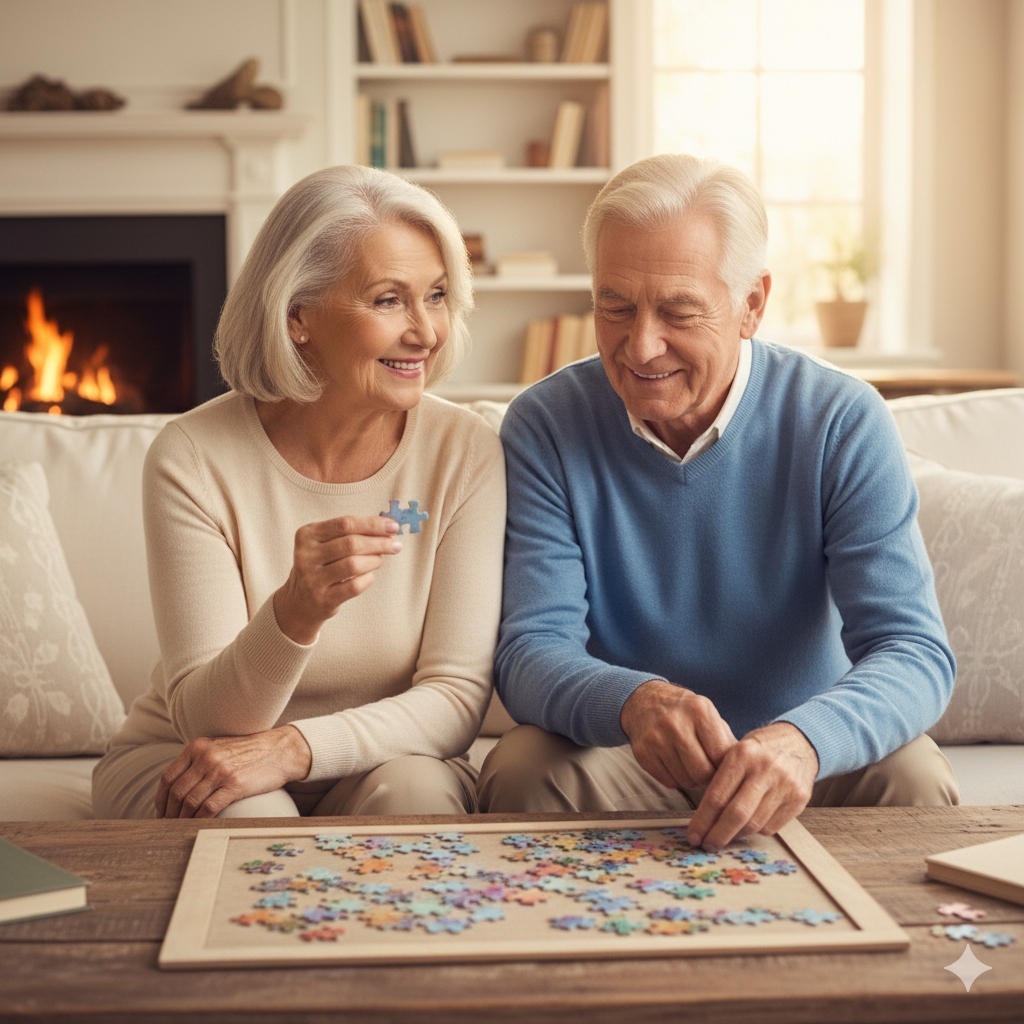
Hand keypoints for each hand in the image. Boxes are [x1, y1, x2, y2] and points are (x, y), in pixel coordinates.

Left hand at [155, 724, 312, 817]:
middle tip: (168, 824)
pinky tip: (198, 825)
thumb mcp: (219, 748)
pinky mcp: (234, 785)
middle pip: (176, 792)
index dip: (160, 798)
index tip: (161, 811)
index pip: (168, 776)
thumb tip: (177, 787)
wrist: (280, 751)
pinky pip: (207, 808)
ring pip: (189, 802)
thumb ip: (198, 761)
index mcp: (198, 747)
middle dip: (169, 812)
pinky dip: (198, 820)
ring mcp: (220, 771)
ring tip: (181, 827)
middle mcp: (206, 757)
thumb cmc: (249, 752)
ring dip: (182, 819)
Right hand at [274, 515, 401, 644]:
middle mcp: (305, 555)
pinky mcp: (322, 599)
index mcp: (307, 535)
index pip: (345, 523)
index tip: (393, 526)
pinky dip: (368, 579)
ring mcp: (312, 579)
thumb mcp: (326, 544)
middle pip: (351, 544)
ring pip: (354, 564)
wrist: (299, 602)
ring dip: (375, 560)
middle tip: (395, 545)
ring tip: (380, 560)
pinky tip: (369, 575)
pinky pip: (354, 586)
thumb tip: (388, 528)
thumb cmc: (321, 566)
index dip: (372, 524)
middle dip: (379, 543)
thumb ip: (352, 533)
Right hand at [620, 679, 736, 789]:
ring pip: (685, 780)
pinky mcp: (642, 753)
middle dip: (708, 777)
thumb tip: (742, 772)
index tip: (724, 768)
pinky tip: (675, 764)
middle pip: (702, 772)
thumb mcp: (708, 715)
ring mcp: (656, 738)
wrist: (645, 701)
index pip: (720, 755)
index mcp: (699, 710)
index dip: (725, 767)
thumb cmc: (684, 712)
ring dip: (692, 779)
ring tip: (691, 765)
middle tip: (708, 771)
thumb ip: (726, 741)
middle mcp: (675, 722)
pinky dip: (675, 778)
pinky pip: (668, 781)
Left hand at [686, 721, 818, 850]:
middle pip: (736, 814)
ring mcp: (785, 785)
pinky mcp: (799, 800)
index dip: (702, 821)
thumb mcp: (735, 752)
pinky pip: (771, 827)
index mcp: (743, 754)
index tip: (693, 835)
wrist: (798, 741)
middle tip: (706, 845)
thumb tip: (700, 817)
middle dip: (717, 835)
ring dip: (735, 835)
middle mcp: (765, 769)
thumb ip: (720, 779)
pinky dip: (756, 830)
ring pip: (754, 824)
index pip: (717, 796)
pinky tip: (748, 825)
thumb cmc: (758, 750)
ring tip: (724, 835)